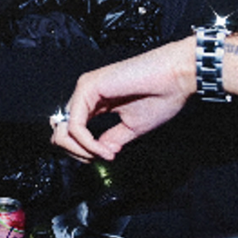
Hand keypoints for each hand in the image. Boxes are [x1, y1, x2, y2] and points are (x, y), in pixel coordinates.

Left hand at [51, 37, 195, 161]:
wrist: (176, 77)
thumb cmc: (161, 96)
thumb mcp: (132, 127)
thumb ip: (111, 138)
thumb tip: (98, 153)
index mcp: (96, 101)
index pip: (73, 131)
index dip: (84, 151)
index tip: (106, 158)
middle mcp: (87, 93)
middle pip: (62, 132)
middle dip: (78, 153)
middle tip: (100, 159)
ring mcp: (85, 89)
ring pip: (63, 131)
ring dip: (82, 151)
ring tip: (104, 155)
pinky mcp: (87, 88)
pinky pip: (75, 126)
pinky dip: (87, 144)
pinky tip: (104, 149)